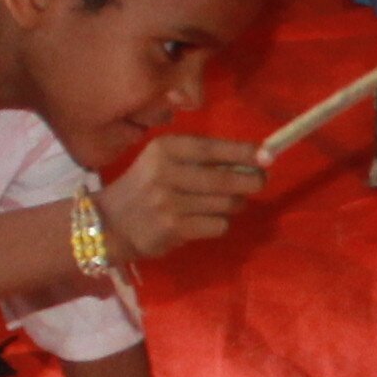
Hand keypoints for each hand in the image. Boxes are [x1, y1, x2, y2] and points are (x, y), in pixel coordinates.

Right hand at [97, 136, 265, 265]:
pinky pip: (217, 225)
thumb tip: (255, 160)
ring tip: (220, 204)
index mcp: (165, 149)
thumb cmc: (146, 187)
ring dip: (233, 205)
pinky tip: (202, 222)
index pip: (213, 148)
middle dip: (251, 181)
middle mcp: (165, 172)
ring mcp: (169, 202)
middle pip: (226, 178)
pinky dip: (218, 224)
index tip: (267, 156)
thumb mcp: (165, 162)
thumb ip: (203, 159)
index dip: (244, 152)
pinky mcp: (174, 228)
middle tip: (258, 182)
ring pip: (226, 203)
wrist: (109, 223)